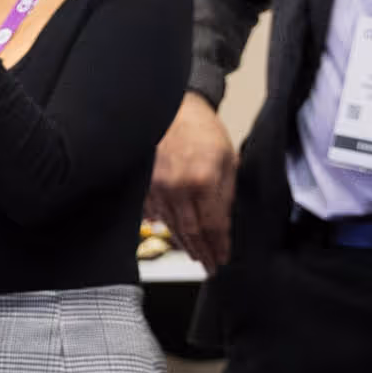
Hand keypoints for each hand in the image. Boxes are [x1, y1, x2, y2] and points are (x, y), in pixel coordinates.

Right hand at [149, 91, 237, 265]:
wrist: (172, 107)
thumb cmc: (201, 128)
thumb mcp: (228, 157)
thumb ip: (227, 192)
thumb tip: (224, 221)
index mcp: (203, 180)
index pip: (213, 225)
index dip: (219, 245)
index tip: (223, 258)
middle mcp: (177, 187)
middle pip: (191, 231)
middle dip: (202, 251)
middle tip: (209, 265)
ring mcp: (156, 187)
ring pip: (171, 226)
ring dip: (184, 244)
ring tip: (194, 254)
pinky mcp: (143, 184)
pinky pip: (153, 213)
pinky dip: (164, 226)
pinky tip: (171, 235)